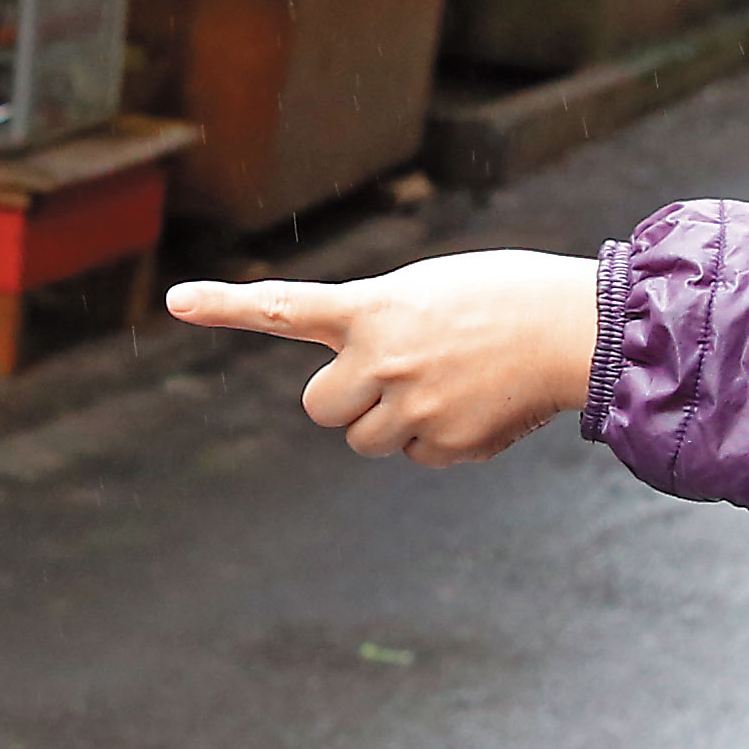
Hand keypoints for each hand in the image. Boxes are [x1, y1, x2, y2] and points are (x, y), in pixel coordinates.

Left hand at [166, 251, 599, 462]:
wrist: (574, 328)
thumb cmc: (503, 298)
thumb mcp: (428, 293)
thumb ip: (380, 329)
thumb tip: (362, 395)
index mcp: (374, 309)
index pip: (283, 307)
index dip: (225, 306)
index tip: (174, 301)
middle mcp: (381, 359)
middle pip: (320, 409)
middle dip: (345, 403)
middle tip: (388, 380)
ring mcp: (411, 406)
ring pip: (366, 440)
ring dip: (392, 423)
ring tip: (446, 385)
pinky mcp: (445, 444)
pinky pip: (419, 455)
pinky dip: (443, 439)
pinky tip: (482, 405)